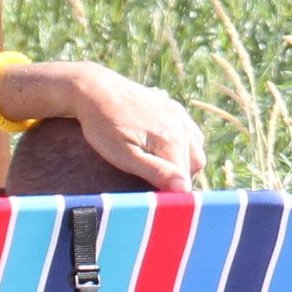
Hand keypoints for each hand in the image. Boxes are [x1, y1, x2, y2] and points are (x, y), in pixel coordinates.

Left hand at [59, 64, 204, 191]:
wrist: (94, 89)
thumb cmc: (103, 127)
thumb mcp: (124, 156)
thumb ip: (155, 172)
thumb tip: (184, 189)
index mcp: (171, 139)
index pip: (184, 180)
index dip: (170, 195)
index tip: (152, 202)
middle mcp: (181, 126)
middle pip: (194, 166)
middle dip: (178, 180)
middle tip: (153, 187)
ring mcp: (179, 115)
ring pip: (196, 150)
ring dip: (184, 164)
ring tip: (158, 170)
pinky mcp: (174, 108)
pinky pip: (191, 134)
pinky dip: (184, 148)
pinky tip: (164, 151)